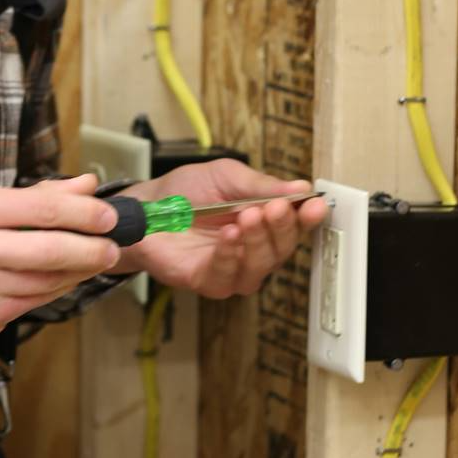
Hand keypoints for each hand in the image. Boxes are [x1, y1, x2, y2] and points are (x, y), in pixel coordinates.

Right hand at [0, 173, 120, 342]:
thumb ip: (35, 196)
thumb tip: (87, 185)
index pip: (42, 209)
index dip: (84, 214)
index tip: (108, 215)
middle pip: (51, 250)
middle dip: (92, 248)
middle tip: (113, 245)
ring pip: (48, 280)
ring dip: (80, 271)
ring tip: (96, 259)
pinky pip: (37, 301)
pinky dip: (58, 289)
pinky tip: (67, 278)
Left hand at [111, 160, 328, 298]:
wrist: (143, 207)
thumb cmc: (184, 193)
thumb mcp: (225, 176)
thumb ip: (259, 185)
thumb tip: (299, 189)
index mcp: (262, 222)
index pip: (295, 225)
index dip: (307, 217)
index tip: (314, 204)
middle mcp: (252, 249)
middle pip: (283, 248)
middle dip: (282, 227)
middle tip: (274, 207)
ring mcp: (231, 269)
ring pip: (261, 266)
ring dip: (259, 241)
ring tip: (249, 217)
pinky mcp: (206, 281)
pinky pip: (227, 277)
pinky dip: (230, 255)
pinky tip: (229, 236)